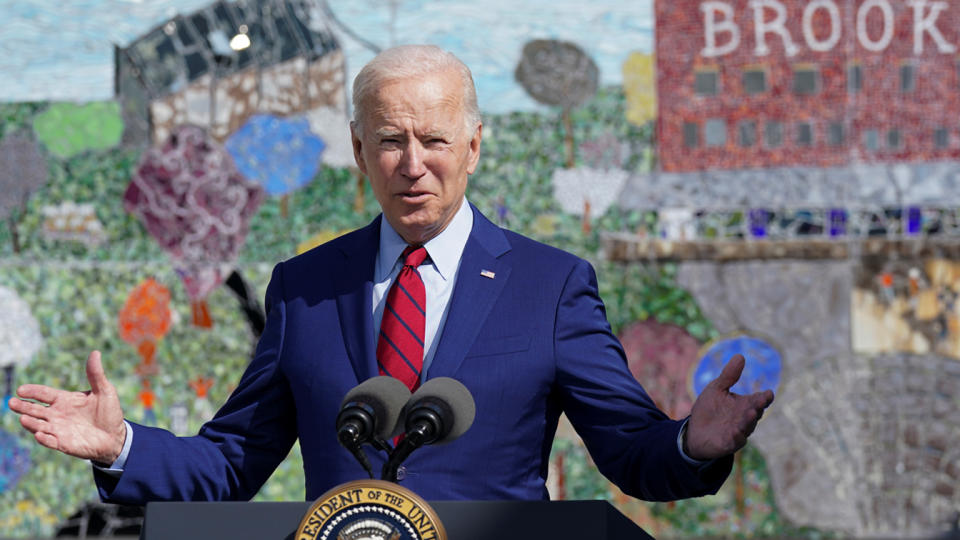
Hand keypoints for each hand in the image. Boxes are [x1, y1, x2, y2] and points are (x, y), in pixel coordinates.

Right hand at [9, 350, 126, 463]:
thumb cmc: (109, 412)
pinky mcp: (64, 444)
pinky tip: (39, 434)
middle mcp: (57, 414)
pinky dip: (44, 439)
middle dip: (23, 407)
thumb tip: (96, 352)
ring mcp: (59, 430)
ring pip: (39, 425)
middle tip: (11, 402)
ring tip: (24, 418)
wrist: (116, 436)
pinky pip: (51, 441)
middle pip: (36, 410)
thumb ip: (96, 374)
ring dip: (31, 423)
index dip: (33, 391)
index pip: (44, 394)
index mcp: (64, 400)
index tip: (21, 390)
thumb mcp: (104, 391)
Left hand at [684, 354, 773, 460]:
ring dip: (749, 420)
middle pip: (755, 412)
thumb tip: (740, 355)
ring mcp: (739, 432)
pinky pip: (735, 440)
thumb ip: (729, 376)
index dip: (765, 397)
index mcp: (745, 405)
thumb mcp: (717, 389)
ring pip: (747, 426)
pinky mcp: (729, 443)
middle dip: (758, 407)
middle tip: (760, 401)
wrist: (695, 432)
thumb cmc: (709, 409)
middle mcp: (745, 419)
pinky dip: (736, 436)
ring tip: (751, 413)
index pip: (759, 400)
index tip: (768, 393)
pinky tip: (735, 431)